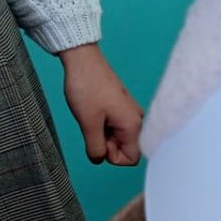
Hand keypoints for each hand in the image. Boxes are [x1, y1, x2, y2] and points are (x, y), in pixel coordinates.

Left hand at [59, 43, 143, 165]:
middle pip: (125, 148)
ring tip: (92, 118)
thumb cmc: (87, 88)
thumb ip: (96, 148)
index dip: (112, 157)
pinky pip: (116, 127)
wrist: (83, 61)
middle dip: (107, 145)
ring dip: (103, 135)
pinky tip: (94, 113)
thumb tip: (99, 159)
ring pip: (119, 138)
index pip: (132, 158)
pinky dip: (103, 126)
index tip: (98, 141)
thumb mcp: (88, 124)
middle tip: (92, 128)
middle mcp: (136, 120)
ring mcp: (129, 113)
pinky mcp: (121, 108)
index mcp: (133, 125)